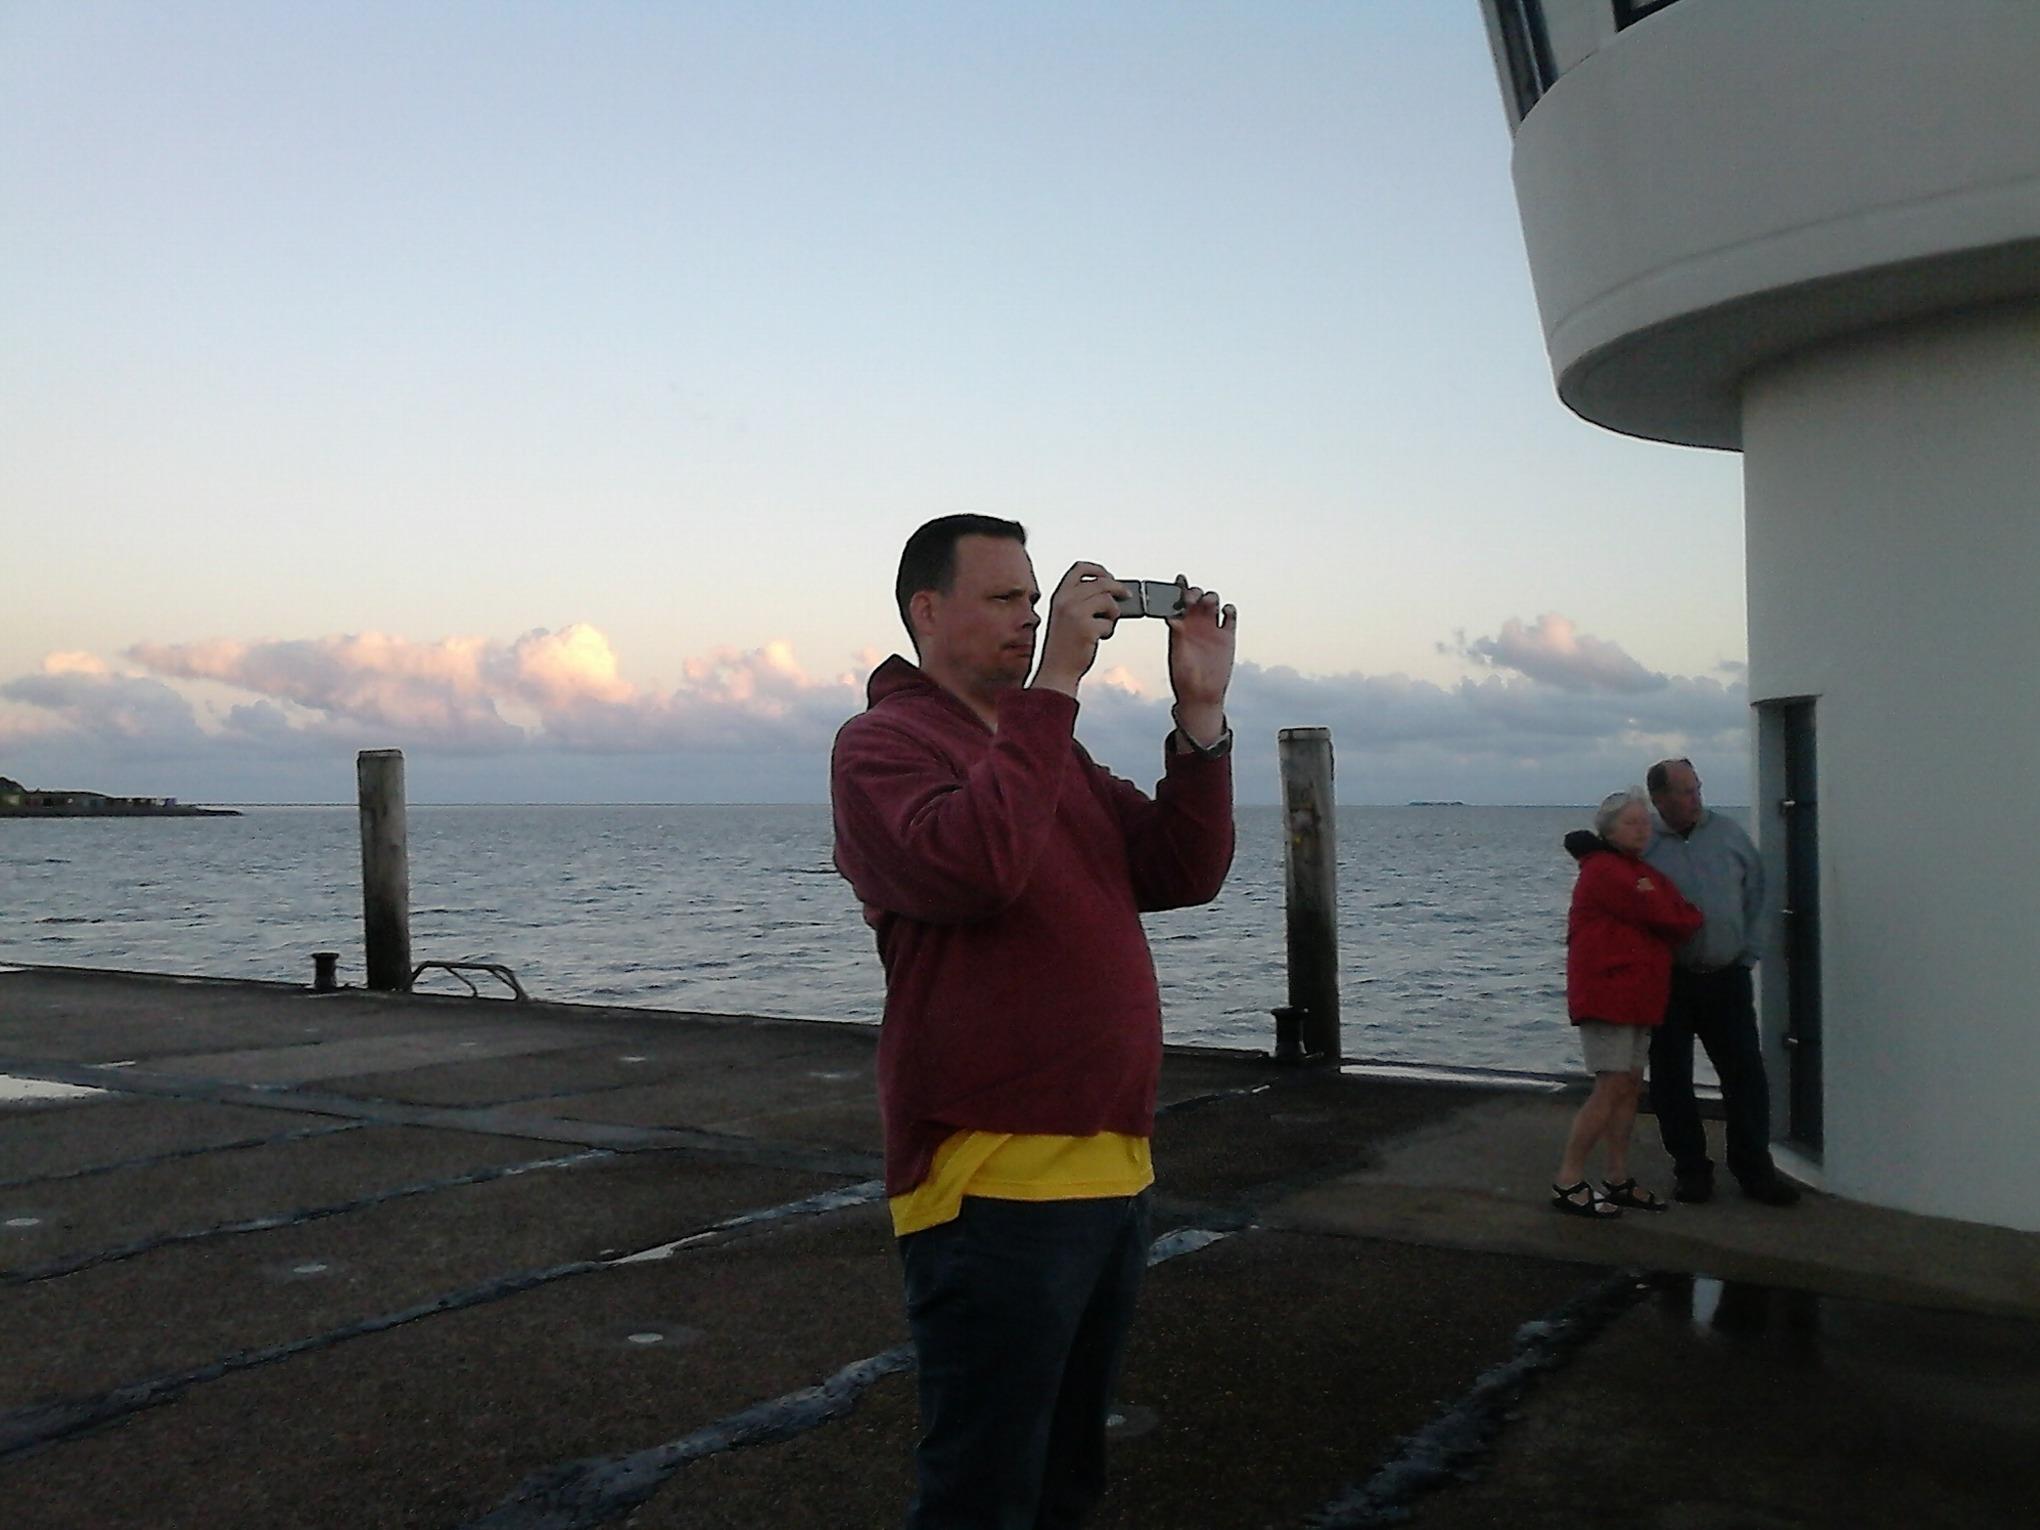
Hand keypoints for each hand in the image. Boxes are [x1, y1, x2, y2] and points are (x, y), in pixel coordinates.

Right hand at [1030, 561, 1126, 698]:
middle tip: (1127, 596)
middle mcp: (1066, 601)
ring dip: (1113, 613)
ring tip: (1105, 625)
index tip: (1109, 576)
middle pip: (1101, 583)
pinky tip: (1098, 638)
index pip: (1080, 569)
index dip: (1098, 569)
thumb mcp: (1065, 616)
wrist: (1056, 670)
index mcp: (1060, 595)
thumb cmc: (1063, 645)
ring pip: (1108, 601)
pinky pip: (1109, 623)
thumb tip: (1110, 591)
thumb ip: (1081, 600)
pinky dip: (1108, 631)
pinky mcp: (1087, 628)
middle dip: (1118, 589)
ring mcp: (1076, 614)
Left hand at [1165, 574, 1234, 743]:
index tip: (1179, 580)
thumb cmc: (1184, 678)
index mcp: (1179, 626)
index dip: (1178, 588)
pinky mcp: (1227, 636)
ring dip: (1210, 597)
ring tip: (1208, 603)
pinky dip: (1229, 609)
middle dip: (1195, 592)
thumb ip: (1177, 636)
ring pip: (1213, 603)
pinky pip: (1230, 616)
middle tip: (1193, 597)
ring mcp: (1211, 629)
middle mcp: (1195, 624)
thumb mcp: (1177, 655)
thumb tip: (1172, 617)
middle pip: (1196, 598)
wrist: (1201, 695)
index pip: (1177, 601)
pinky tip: (1226, 612)